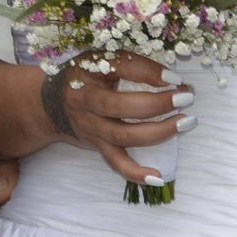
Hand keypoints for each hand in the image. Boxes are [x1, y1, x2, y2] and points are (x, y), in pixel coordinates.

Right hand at [36, 54, 190, 187]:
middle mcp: (85, 101)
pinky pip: (116, 163)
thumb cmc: (85, 76)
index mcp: (88, 72)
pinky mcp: (97, 146)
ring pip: (123, 135)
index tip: (176, 78)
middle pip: (119, 106)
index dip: (149, 73)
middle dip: (157, 103)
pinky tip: (158, 177)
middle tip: (186, 98)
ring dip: (158, 132)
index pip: (120, 68)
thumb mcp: (100, 59)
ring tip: (186, 122)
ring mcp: (91, 127)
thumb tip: (171, 78)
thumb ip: (130, 63)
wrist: (51, 104)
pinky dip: (136, 172)